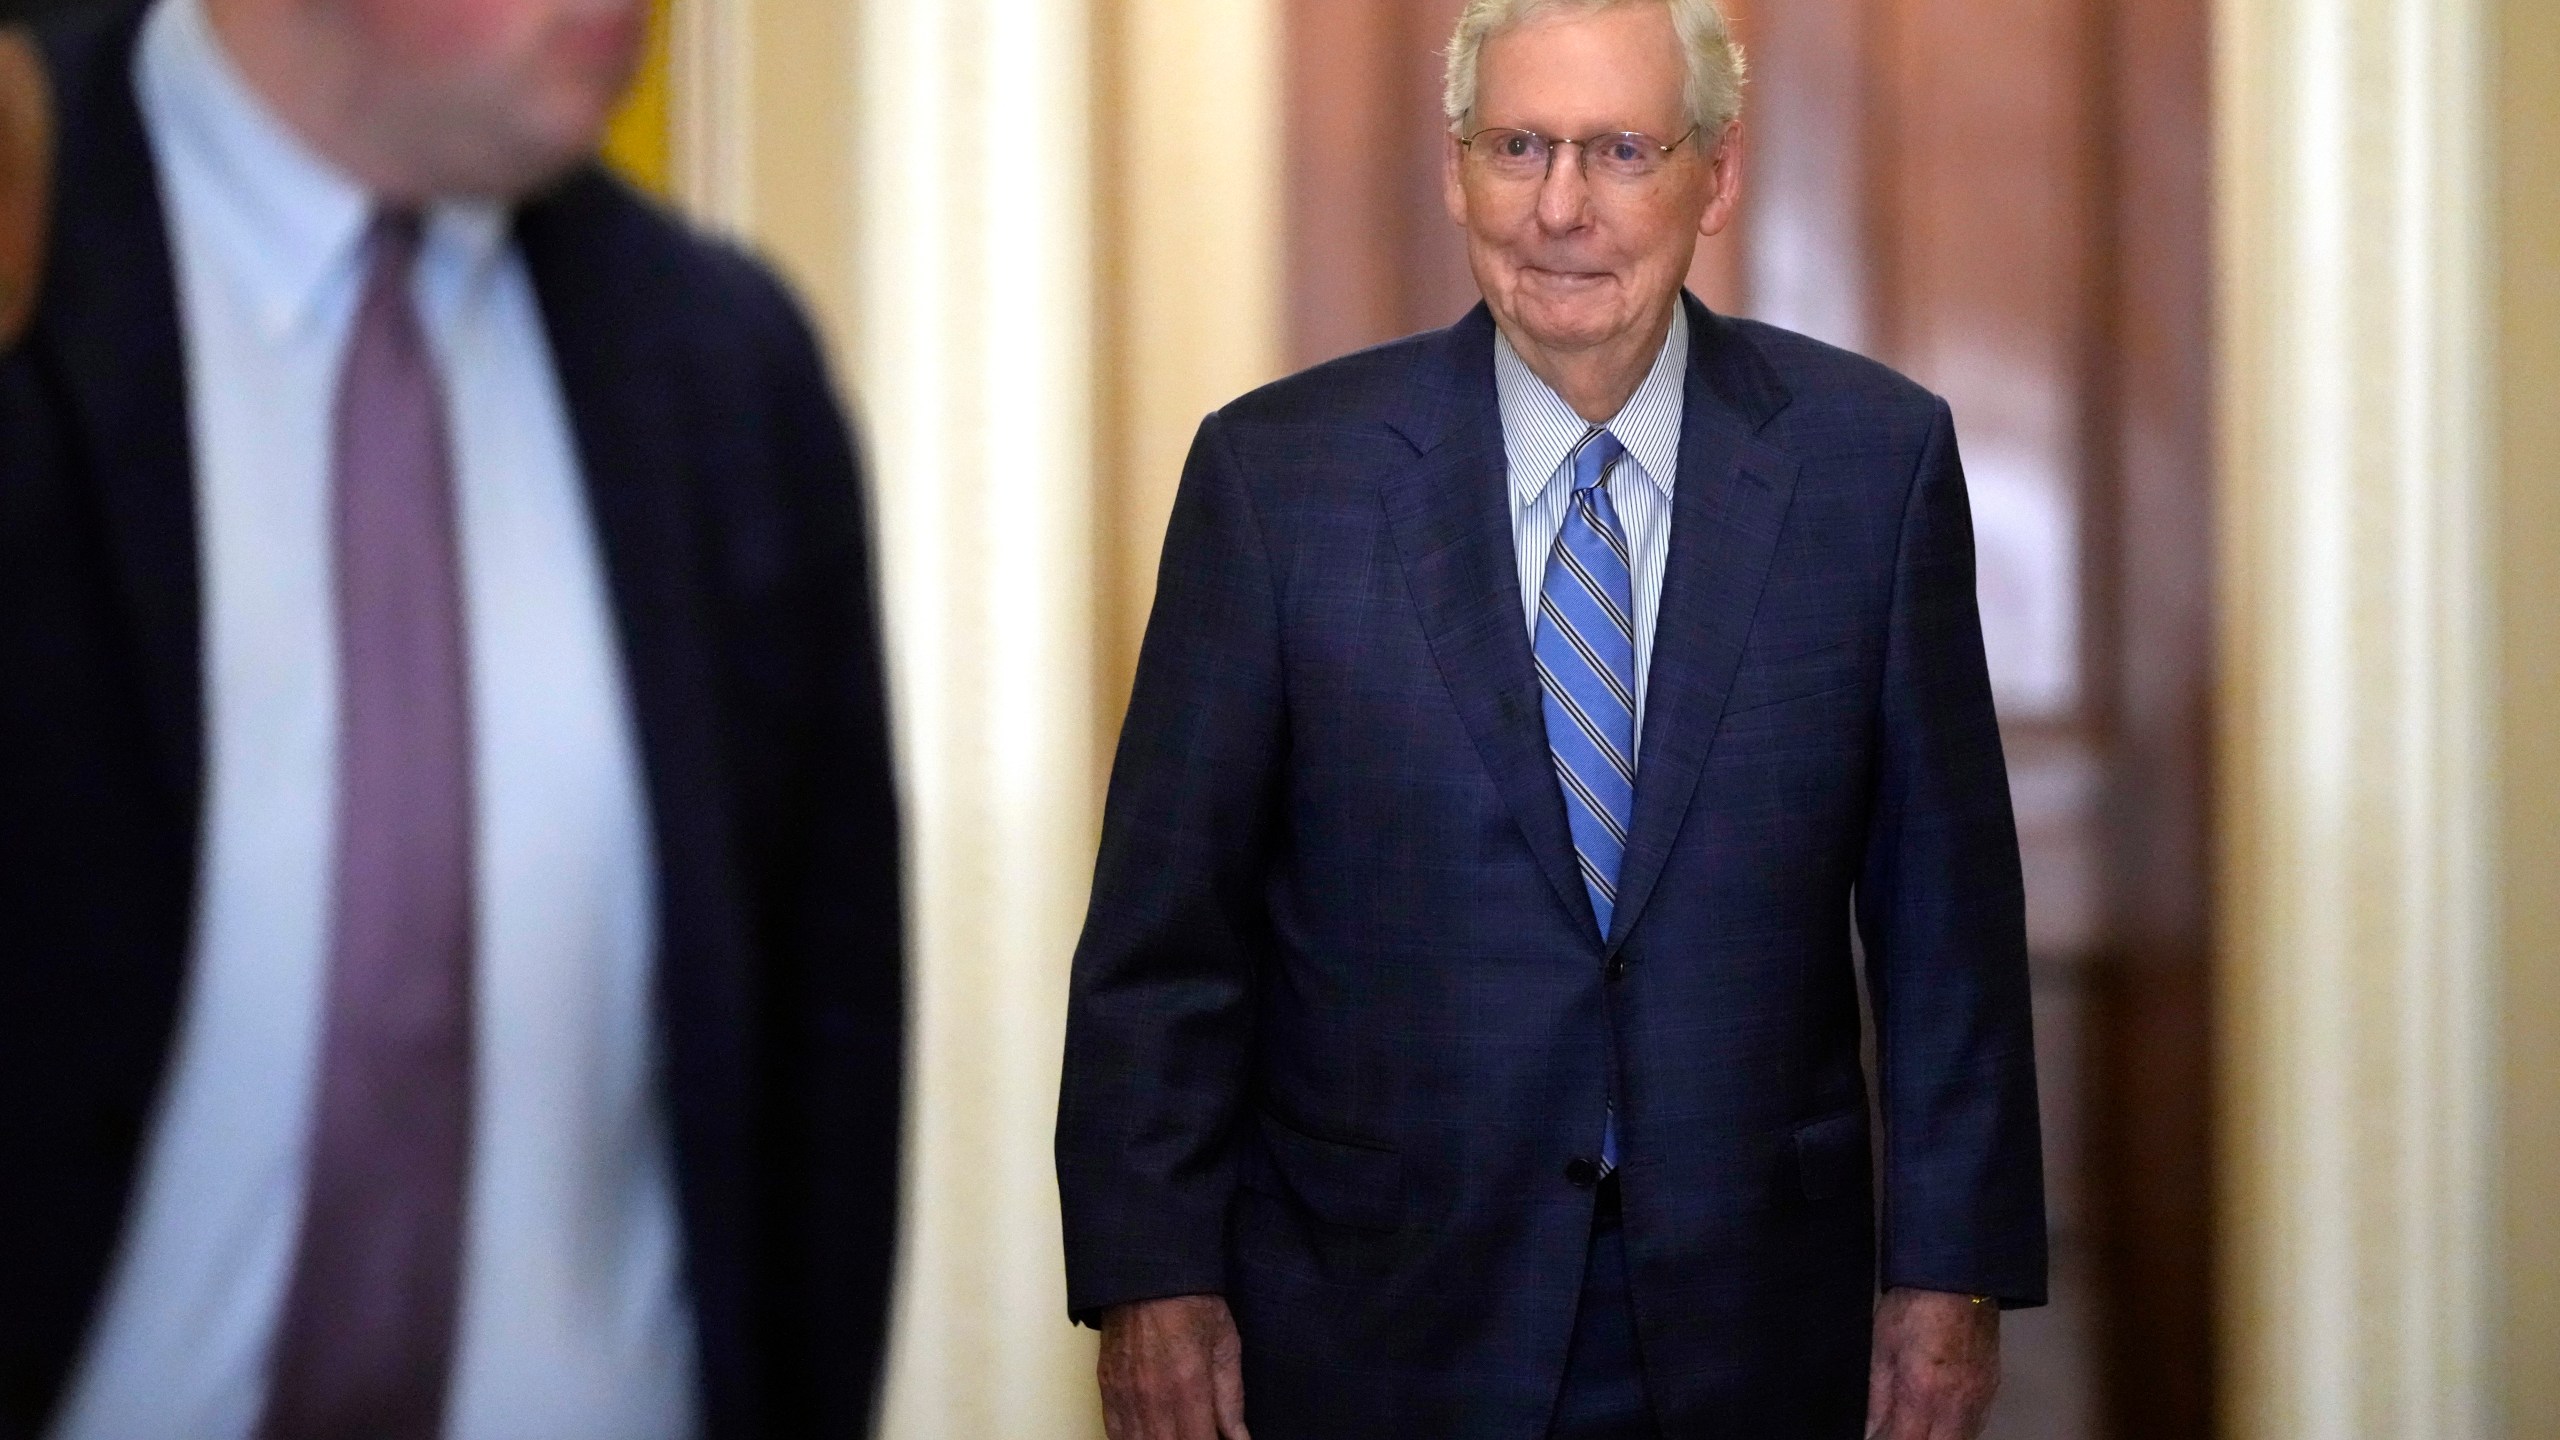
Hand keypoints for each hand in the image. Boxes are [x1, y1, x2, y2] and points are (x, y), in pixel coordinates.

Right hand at [1097, 1293, 1251, 1439]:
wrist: (1146, 1273)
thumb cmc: (1190, 1302)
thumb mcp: (1225, 1345)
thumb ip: (1232, 1400)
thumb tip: (1240, 1439)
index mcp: (1189, 1385)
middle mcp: (1154, 1396)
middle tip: (1198, 1433)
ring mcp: (1125, 1394)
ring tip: (1175, 1431)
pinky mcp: (1106, 1388)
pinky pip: (1115, 1433)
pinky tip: (1150, 1435)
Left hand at [1864, 1286, 1999, 1439]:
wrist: (1958, 1275)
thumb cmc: (1913, 1305)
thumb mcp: (1882, 1350)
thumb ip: (1879, 1398)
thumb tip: (1873, 1430)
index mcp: (1922, 1392)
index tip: (1879, 1437)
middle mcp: (1956, 1403)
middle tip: (1899, 1432)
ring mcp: (1980, 1398)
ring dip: (1938, 1439)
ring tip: (1918, 1427)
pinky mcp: (1993, 1389)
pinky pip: (1976, 1425)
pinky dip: (1956, 1431)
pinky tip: (1940, 1421)